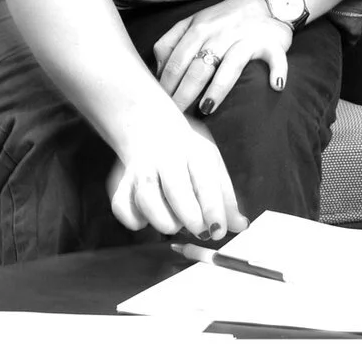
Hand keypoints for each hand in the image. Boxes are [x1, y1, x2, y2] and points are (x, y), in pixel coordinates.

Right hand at [105, 110, 245, 242]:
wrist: (148, 127)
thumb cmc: (186, 154)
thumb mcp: (212, 166)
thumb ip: (226, 198)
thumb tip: (241, 226)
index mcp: (193, 152)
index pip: (205, 181)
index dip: (212, 210)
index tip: (218, 231)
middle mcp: (164, 158)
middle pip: (175, 189)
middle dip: (190, 217)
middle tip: (201, 233)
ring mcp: (139, 170)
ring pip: (146, 199)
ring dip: (163, 221)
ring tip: (176, 225)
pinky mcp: (120, 184)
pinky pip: (122, 208)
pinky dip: (135, 220)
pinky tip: (149, 218)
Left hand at [153, 0, 295, 113]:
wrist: (263, 1)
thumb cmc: (223, 19)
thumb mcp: (192, 23)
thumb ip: (171, 43)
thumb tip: (158, 73)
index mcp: (198, 29)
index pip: (177, 60)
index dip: (167, 84)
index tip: (161, 105)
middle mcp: (220, 33)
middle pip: (198, 67)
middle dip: (185, 94)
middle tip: (177, 116)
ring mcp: (246, 38)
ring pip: (230, 65)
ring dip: (218, 88)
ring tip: (207, 109)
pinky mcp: (270, 43)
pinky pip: (275, 58)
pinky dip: (277, 70)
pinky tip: (275, 85)